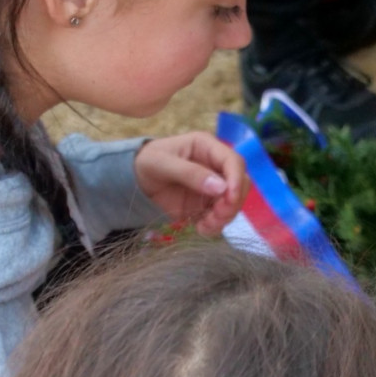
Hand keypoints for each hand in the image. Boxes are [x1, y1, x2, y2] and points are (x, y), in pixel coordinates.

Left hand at [134, 132, 248, 236]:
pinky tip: (201, 228)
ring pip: (234, 203)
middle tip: (216, 215)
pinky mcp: (208, 205)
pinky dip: (216, 226)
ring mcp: (214, 187)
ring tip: (205, 225)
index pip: (234, 161)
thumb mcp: (162, 163)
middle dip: (232, 203)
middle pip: (240, 184)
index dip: (236, 179)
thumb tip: (221, 187)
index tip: (230, 198)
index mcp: (206, 148)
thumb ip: (190, 173)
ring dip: (225, 217)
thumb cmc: (146, 163)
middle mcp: (215, 167)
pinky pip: (221, 217)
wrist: (135, 182)